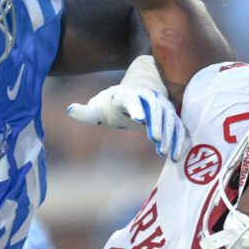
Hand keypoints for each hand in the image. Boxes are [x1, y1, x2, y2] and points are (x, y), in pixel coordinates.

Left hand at [68, 84, 189, 161]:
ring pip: (169, 118)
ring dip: (169, 134)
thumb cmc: (112, 103)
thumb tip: (70, 110)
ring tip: (164, 152)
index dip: (136, 107)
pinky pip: (178, 127)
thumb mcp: (98, 106)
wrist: (136, 91)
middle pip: (155, 109)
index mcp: (128, 95)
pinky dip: (179, 140)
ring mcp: (162, 106)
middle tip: (155, 139)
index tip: (140, 118)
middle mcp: (148, 98)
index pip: (132, 99)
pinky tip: (176, 157)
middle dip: (156, 123)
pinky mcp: (171, 116)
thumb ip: (86, 112)